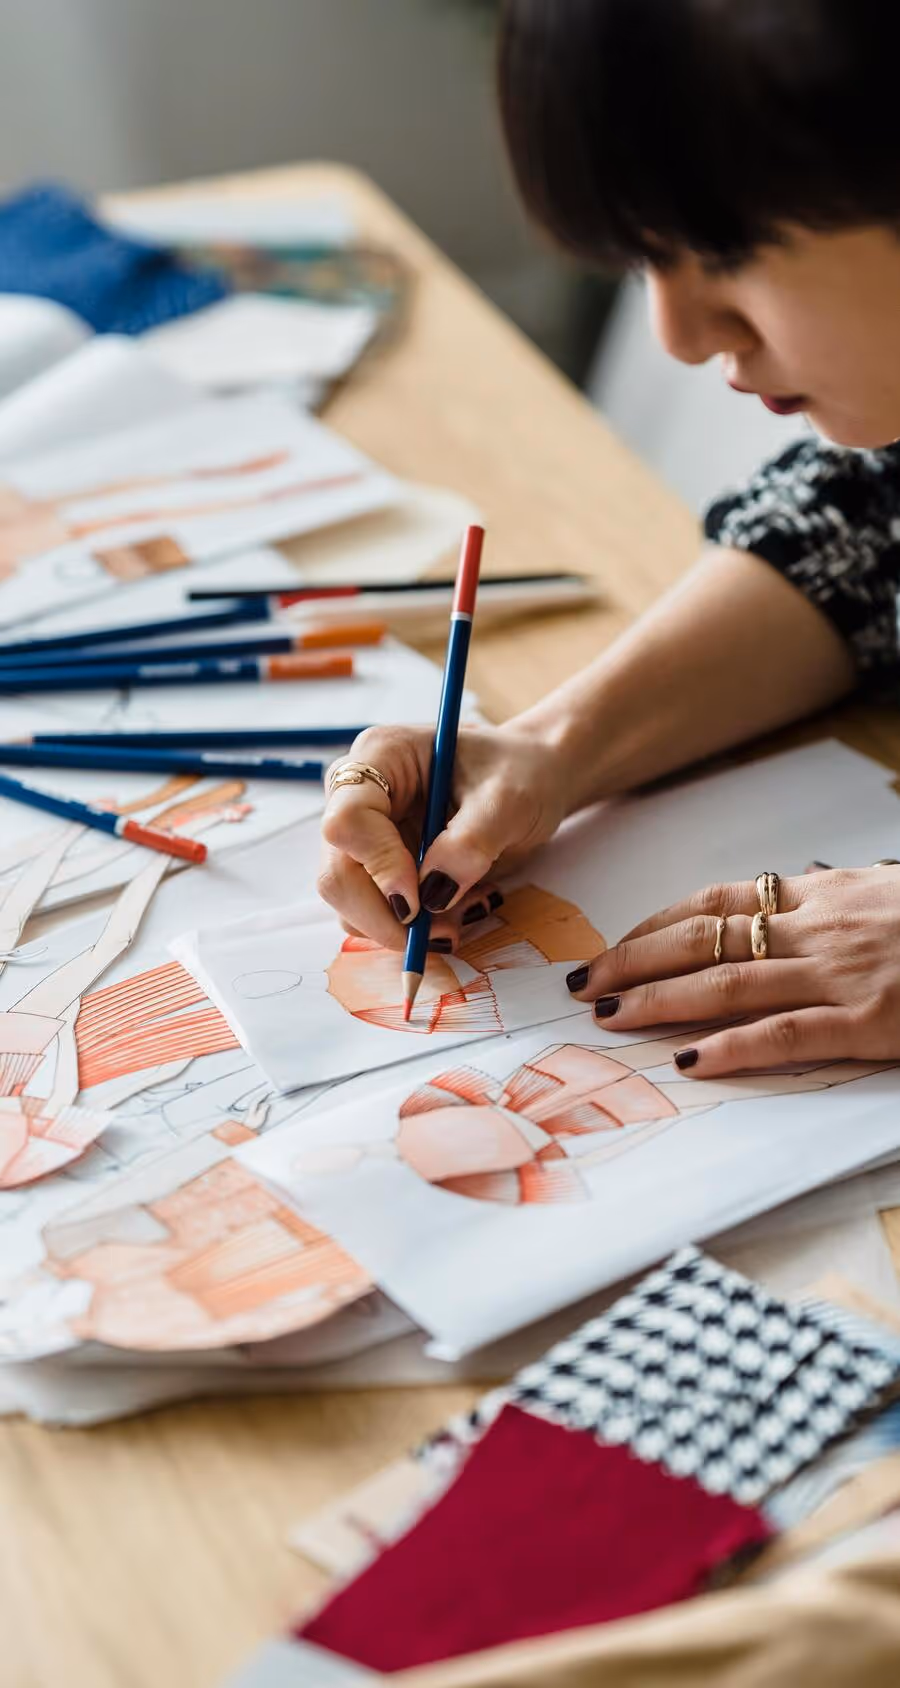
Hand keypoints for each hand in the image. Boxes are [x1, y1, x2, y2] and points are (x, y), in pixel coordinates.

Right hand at [318, 722, 568, 948]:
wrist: (533, 779)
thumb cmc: (521, 771)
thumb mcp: (508, 799)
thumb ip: (470, 843)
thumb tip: (433, 895)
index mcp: (381, 757)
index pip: (347, 821)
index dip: (379, 867)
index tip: (422, 900)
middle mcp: (360, 795)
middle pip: (338, 873)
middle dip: (388, 916)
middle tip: (444, 933)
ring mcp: (367, 834)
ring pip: (352, 903)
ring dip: (406, 927)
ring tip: (468, 910)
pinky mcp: (381, 867)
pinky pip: (379, 913)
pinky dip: (418, 927)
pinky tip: (460, 908)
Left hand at [566, 866, 899, 1075]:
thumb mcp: (886, 891)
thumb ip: (834, 897)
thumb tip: (794, 891)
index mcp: (823, 894)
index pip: (716, 902)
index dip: (655, 924)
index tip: (613, 945)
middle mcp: (820, 927)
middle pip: (703, 940)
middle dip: (635, 962)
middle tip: (586, 986)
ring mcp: (841, 973)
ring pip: (727, 984)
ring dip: (660, 1001)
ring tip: (611, 1018)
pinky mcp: (867, 1019)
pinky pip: (785, 1034)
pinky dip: (732, 1048)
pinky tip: (691, 1063)